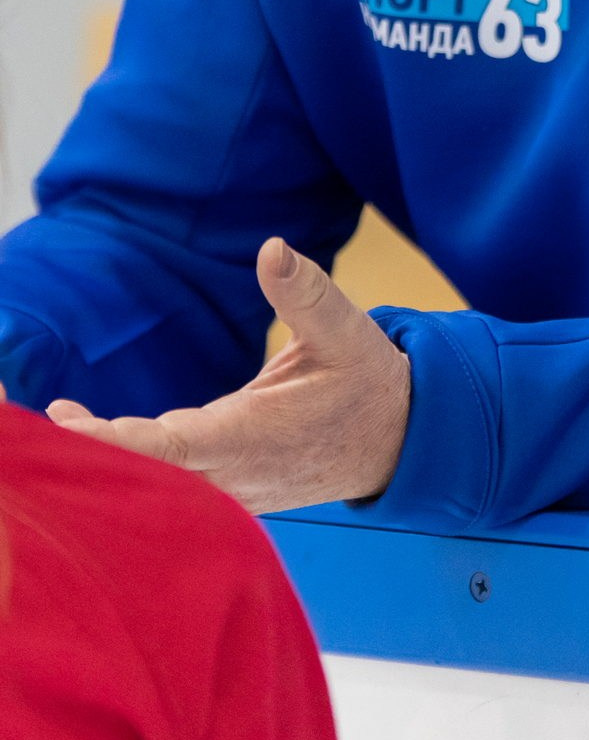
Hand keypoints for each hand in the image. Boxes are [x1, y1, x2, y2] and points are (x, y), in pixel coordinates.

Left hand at [48, 238, 412, 512]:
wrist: (400, 441)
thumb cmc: (370, 384)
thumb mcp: (347, 331)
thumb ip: (305, 292)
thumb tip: (273, 248)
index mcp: (253, 437)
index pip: (167, 449)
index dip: (111, 441)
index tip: (61, 423)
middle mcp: (231, 475)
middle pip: (137, 476)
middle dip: (78, 451)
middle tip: (19, 419)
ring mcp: (225, 491)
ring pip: (144, 486)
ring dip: (92, 457)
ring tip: (36, 420)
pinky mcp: (223, 490)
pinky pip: (160, 484)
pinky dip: (118, 460)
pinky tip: (78, 427)